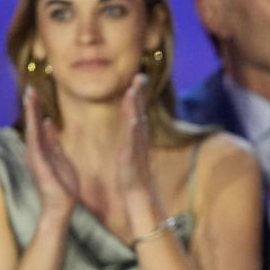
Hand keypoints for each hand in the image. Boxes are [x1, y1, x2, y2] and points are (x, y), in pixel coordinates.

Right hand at [22, 87, 78, 216]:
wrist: (62, 205)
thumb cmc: (63, 184)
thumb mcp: (61, 157)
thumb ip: (54, 141)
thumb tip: (49, 122)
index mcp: (41, 149)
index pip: (38, 125)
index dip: (36, 109)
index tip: (35, 92)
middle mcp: (34, 151)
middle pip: (32, 125)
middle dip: (31, 107)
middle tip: (30, 89)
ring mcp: (35, 157)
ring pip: (32, 131)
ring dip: (31, 114)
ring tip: (30, 97)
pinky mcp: (38, 164)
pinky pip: (36, 144)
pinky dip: (35, 131)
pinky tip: (35, 120)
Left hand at [115, 74, 155, 200]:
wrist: (138, 194)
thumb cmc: (131, 176)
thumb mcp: (129, 154)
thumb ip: (130, 141)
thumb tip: (130, 132)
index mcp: (136, 137)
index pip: (136, 112)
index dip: (137, 96)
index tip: (136, 79)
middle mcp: (139, 137)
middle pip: (140, 110)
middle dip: (140, 92)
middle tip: (140, 75)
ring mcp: (137, 143)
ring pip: (138, 117)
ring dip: (137, 101)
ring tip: (136, 85)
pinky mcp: (133, 151)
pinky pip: (133, 131)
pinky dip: (133, 118)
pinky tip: (132, 109)